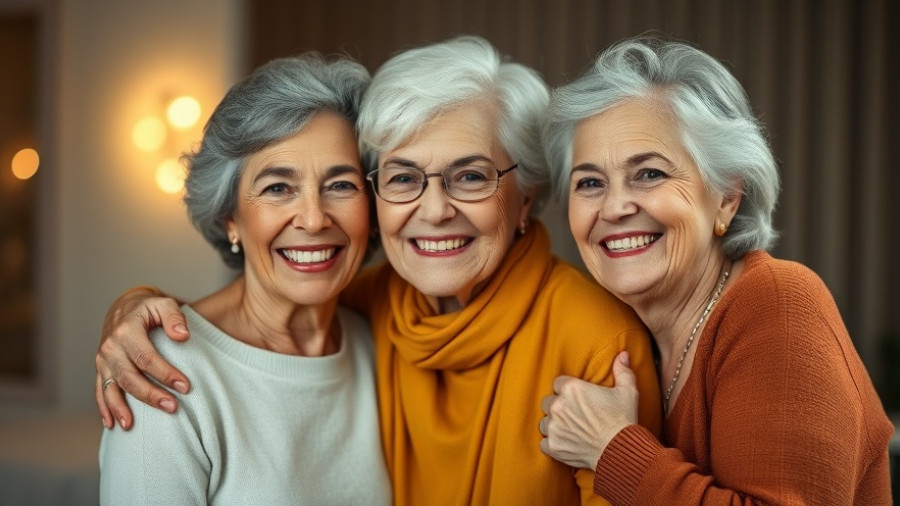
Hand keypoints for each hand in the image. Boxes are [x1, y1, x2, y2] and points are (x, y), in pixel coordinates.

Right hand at [95, 286, 190, 429]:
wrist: (123, 309)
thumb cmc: (149, 309)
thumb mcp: (163, 304)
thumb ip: (175, 317)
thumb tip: (183, 336)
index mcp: (126, 330)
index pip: (147, 357)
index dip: (166, 374)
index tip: (186, 387)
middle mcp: (110, 347)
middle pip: (130, 377)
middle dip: (150, 395)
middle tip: (173, 407)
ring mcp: (103, 361)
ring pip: (112, 388)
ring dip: (122, 409)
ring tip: (133, 426)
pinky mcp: (100, 370)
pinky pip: (99, 391)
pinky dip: (104, 409)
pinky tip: (112, 425)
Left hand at [539, 351, 639, 468]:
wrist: (621, 450)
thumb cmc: (623, 419)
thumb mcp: (627, 391)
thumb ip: (622, 370)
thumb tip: (623, 354)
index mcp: (571, 388)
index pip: (558, 383)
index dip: (567, 390)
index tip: (577, 398)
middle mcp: (558, 406)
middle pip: (548, 402)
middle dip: (558, 407)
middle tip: (574, 414)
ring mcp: (554, 427)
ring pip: (544, 422)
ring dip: (554, 425)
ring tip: (570, 429)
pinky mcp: (553, 445)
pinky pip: (544, 442)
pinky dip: (553, 443)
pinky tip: (566, 443)